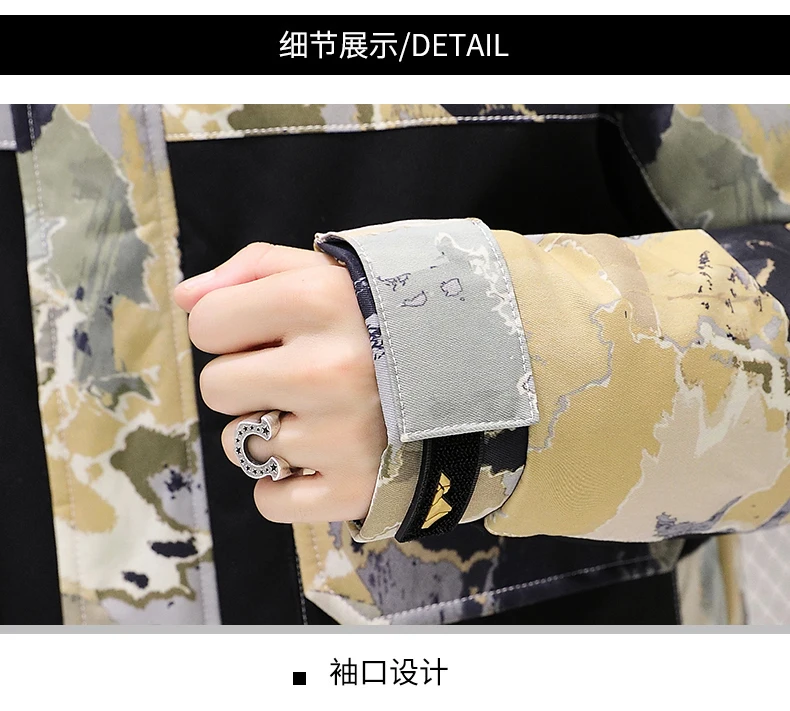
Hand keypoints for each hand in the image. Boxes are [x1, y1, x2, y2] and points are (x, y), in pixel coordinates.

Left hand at [173, 243, 386, 523]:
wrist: (478, 369)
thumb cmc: (387, 315)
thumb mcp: (329, 271)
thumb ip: (252, 270)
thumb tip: (185, 299)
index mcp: (316, 301)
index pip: (207, 324)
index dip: (233, 327)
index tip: (270, 332)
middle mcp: (327, 369)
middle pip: (217, 387)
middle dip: (249, 380)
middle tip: (299, 374)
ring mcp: (341, 435)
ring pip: (241, 445)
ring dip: (272, 430)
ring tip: (326, 412)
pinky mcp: (355, 489)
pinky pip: (270, 501)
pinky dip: (287, 485)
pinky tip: (325, 455)